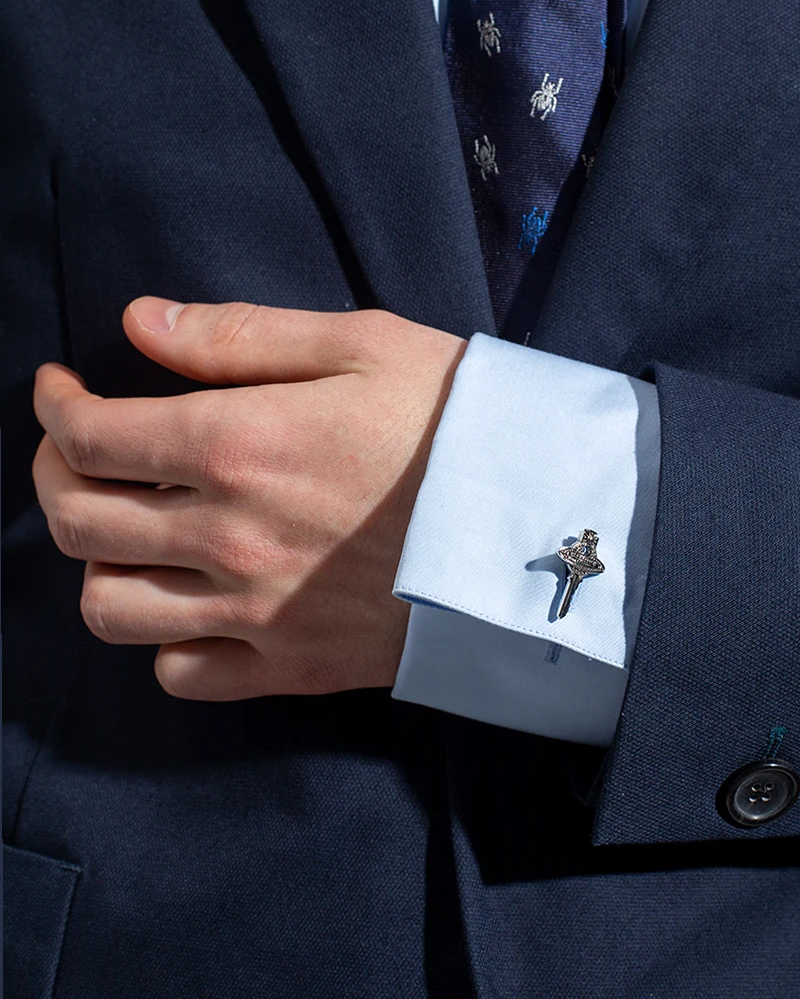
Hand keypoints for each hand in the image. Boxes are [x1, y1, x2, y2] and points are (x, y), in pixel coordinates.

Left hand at [32, 301, 466, 700]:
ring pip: (109, 607)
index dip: (55, 407)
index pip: (89, 436)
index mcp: (238, 443)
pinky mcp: (291, 667)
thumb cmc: (459, 421)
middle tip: (76, 447)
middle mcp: (226, 535)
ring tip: (125, 528)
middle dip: (53, 473)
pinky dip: (161, 643)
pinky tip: (188, 602)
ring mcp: (255, 611)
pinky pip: (179, 675)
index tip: (62, 387)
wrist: (547, 528)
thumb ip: (240, 335)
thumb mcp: (363, 343)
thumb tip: (143, 323)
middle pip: (76, 520)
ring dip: (95, 561)